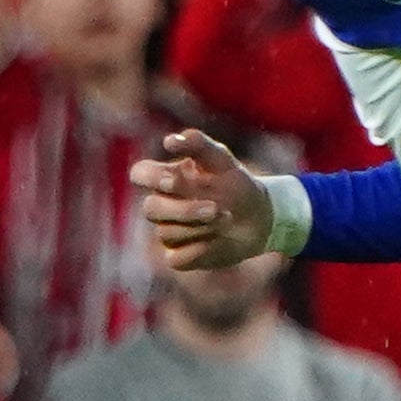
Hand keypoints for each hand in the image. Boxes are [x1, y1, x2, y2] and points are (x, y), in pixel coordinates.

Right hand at [133, 128, 276, 268]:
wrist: (260, 216)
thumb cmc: (234, 183)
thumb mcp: (223, 160)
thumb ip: (199, 145)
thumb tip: (169, 141)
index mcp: (166, 178)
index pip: (139, 174)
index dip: (150, 179)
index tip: (172, 180)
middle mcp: (162, 206)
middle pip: (151, 209)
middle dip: (184, 209)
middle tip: (217, 208)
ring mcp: (170, 231)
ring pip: (166, 233)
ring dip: (200, 227)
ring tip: (227, 218)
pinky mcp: (182, 256)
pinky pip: (177, 259)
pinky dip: (198, 250)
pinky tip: (218, 240)